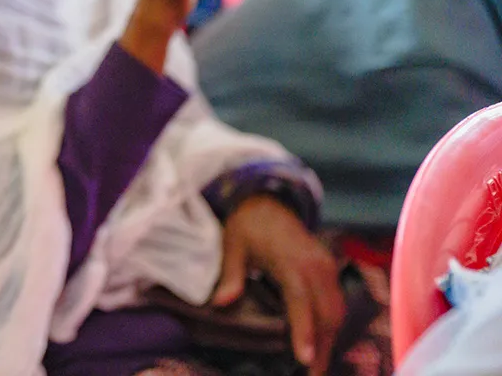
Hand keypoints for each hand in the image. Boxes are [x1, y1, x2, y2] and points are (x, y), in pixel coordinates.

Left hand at [214, 196, 344, 375]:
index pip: (301, 300)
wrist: (268, 200)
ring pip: (336, 311)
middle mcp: (314, 265)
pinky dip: (332, 324)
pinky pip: (336, 302)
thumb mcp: (232, 244)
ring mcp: (326, 267)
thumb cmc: (248, 224)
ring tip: (317, 366)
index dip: (304, 330)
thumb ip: (230, 274)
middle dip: (322, 347)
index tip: (304, 359)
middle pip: (326, 313)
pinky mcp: (329, 269)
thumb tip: (221, 303)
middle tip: (312, 374)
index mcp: (290, 260)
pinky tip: (322, 343)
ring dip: (330, 340)